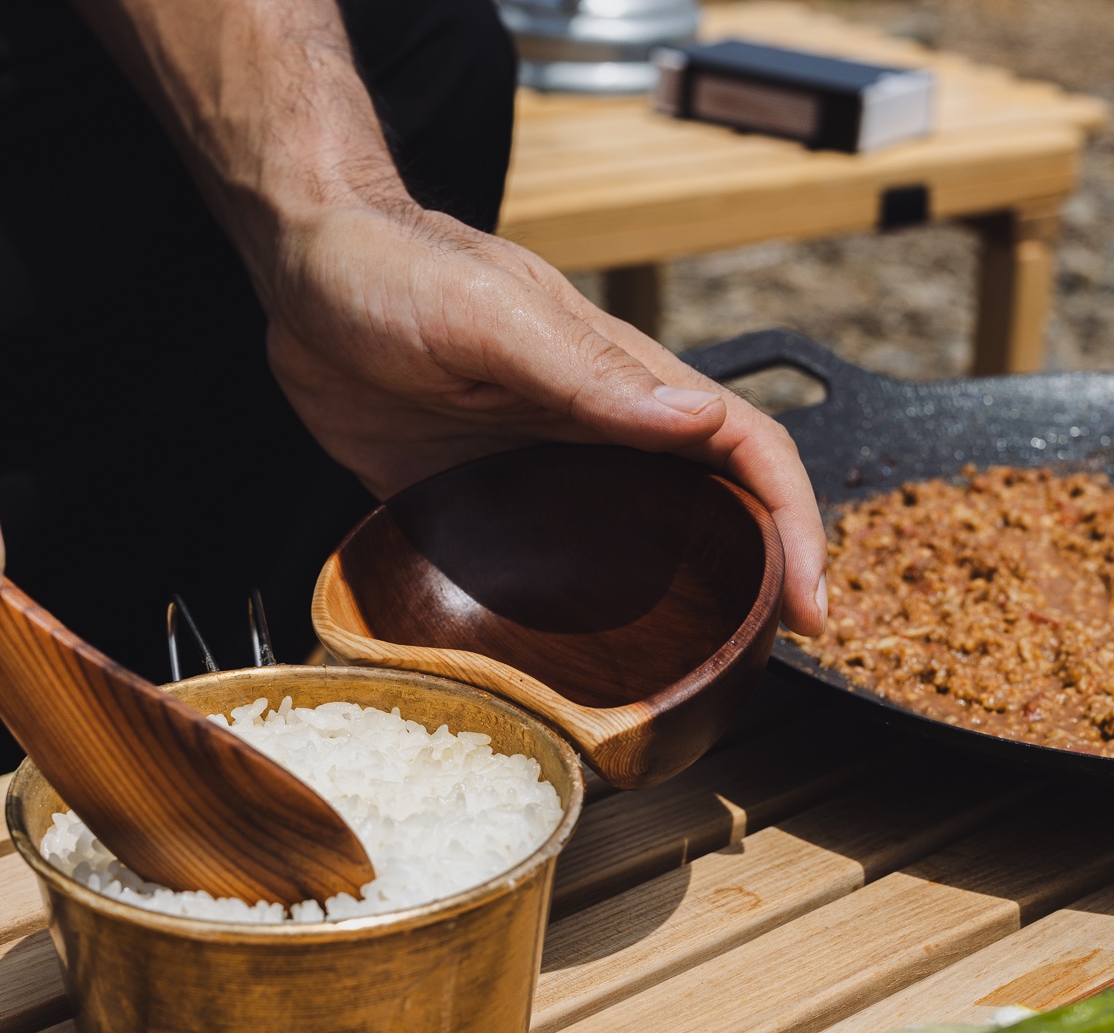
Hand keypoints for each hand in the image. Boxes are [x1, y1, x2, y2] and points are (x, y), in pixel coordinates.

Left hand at [265, 204, 827, 631]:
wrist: (300, 271)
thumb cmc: (392, 266)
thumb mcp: (488, 315)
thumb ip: (585, 370)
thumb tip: (694, 423)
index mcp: (619, 380)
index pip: (745, 449)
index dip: (795, 523)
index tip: (812, 605)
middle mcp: (594, 431)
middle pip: (710, 508)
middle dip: (759, 580)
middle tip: (768, 665)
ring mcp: (539, 470)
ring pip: (636, 548)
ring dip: (675, 608)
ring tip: (687, 685)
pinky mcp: (477, 503)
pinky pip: (543, 568)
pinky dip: (572, 618)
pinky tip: (566, 669)